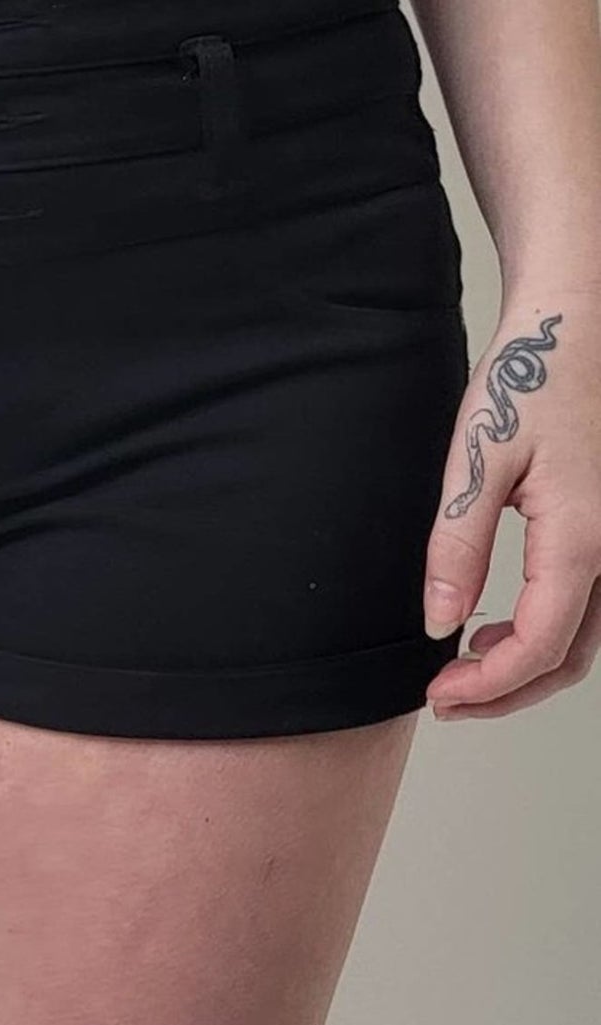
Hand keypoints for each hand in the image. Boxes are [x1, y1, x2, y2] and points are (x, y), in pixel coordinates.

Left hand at [422, 298, 600, 719]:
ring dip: (527, 663)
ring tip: (462, 662)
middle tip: (444, 697)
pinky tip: (498, 624)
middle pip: (571, 656)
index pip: (541, 646)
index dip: (488, 685)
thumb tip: (439, 621)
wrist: (575, 327)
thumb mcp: (477, 461)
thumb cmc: (530, 382)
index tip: (438, 696)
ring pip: (587, 635)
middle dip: (507, 689)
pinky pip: (592, 604)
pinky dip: (548, 631)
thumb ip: (458, 545)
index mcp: (584, 538)